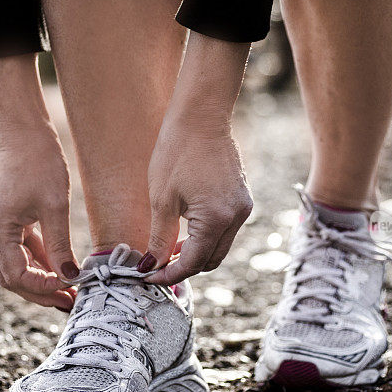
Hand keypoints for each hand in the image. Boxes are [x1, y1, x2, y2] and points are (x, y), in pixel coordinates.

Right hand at [0, 123, 77, 309]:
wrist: (24, 128)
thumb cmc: (40, 161)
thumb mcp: (55, 206)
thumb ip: (60, 246)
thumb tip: (70, 278)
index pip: (15, 276)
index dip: (43, 288)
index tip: (69, 290)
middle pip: (9, 277)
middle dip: (39, 292)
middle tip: (70, 303)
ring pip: (12, 265)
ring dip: (38, 279)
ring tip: (68, 291)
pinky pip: (16, 249)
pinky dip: (36, 261)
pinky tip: (59, 270)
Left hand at [140, 116, 252, 284]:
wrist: (202, 115)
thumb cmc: (177, 151)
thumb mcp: (161, 199)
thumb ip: (159, 237)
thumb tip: (151, 266)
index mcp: (216, 219)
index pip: (193, 262)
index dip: (169, 274)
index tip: (148, 276)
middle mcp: (236, 217)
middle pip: (211, 260)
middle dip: (184, 267)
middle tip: (157, 266)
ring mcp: (243, 208)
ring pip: (220, 247)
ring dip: (196, 253)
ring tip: (168, 249)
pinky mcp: (243, 199)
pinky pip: (226, 230)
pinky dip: (206, 237)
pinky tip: (186, 230)